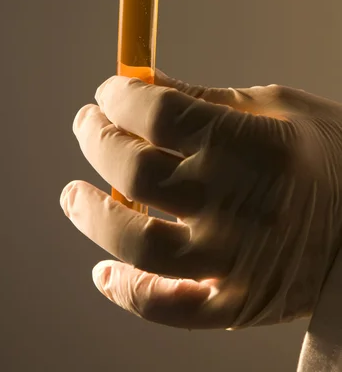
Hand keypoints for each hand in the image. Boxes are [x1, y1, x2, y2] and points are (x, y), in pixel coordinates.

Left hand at [60, 70, 341, 329]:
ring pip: (138, 244)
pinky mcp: (237, 304)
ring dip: (93, 216)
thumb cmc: (327, 150)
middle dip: (98, 139)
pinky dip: (128, 291)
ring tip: (74, 194)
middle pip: (138, 172)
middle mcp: (243, 205)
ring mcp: (238, 262)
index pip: (162, 116)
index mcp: (257, 145)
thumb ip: (204, 100)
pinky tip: (105, 270)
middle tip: (88, 125)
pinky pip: (168, 308)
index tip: (109, 92)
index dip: (122, 97)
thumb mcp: (275, 107)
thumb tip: (140, 84)